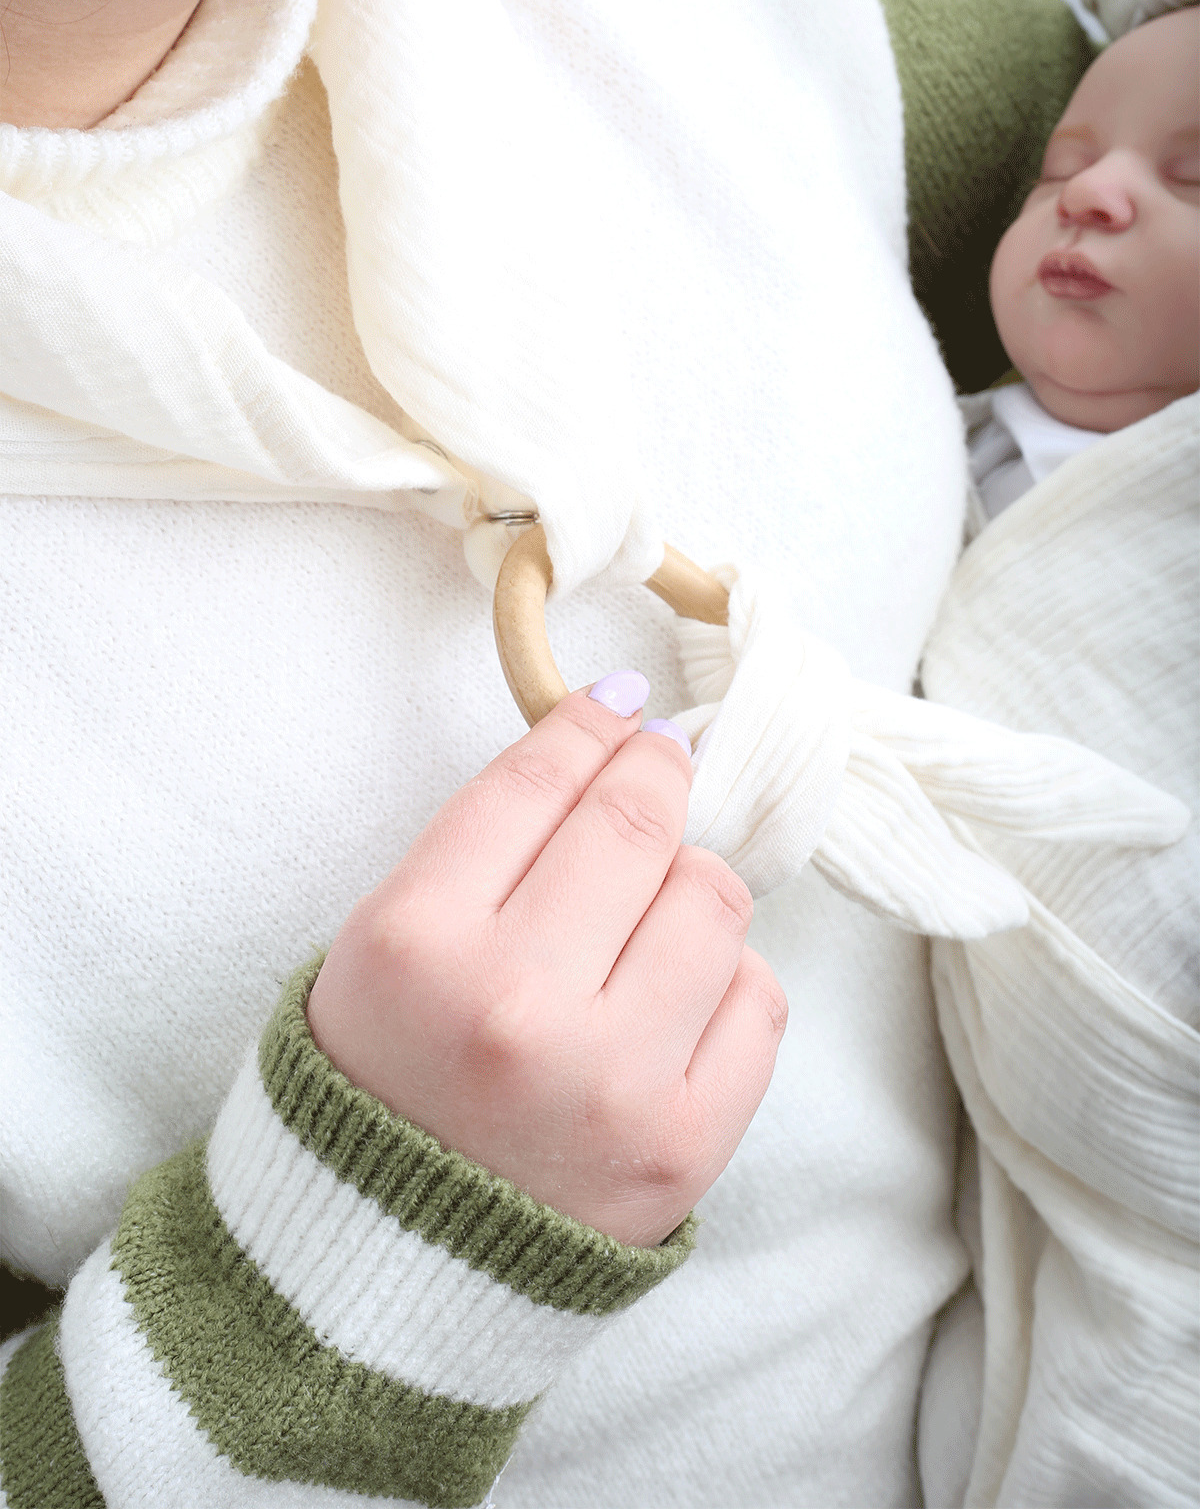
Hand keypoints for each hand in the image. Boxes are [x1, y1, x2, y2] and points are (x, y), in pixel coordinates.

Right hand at [306, 676, 787, 1246]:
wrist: (393, 1264)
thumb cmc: (388, 1078)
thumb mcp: (386, 943)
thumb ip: (487, 843)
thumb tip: (611, 730)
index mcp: (416, 942)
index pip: (534, 784)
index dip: (588, 727)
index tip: (619, 708)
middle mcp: (514, 1004)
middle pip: (636, 824)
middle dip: (656, 773)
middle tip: (658, 764)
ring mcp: (609, 1080)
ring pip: (713, 899)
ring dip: (693, 881)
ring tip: (656, 906)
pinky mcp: (683, 1145)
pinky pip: (758, 999)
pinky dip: (728, 976)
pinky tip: (678, 993)